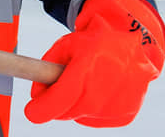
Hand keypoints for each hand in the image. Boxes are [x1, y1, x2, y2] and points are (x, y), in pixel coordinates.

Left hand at [25, 0, 164, 126]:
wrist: (132, 46)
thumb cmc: (94, 44)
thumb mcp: (65, 46)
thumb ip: (46, 67)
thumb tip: (37, 96)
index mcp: (91, 62)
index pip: (64, 95)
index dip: (44, 107)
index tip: (31, 112)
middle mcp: (109, 85)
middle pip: (71, 110)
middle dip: (57, 105)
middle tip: (56, 90)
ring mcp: (121, 102)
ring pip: (82, 115)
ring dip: (75, 105)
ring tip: (85, 83)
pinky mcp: (127, 114)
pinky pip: (97, 119)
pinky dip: (91, 109)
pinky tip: (98, 91)